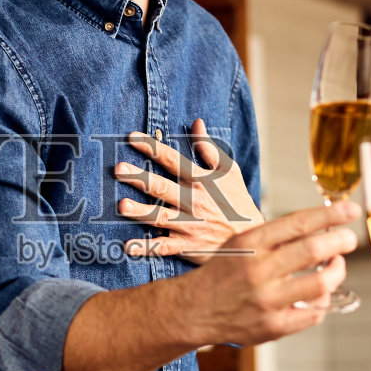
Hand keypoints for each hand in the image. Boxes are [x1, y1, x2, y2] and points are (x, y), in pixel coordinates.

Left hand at [116, 119, 263, 258]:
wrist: (252, 236)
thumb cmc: (237, 200)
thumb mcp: (229, 170)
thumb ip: (209, 147)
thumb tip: (197, 122)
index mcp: (201, 180)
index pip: (172, 159)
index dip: (152, 147)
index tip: (131, 137)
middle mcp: (193, 201)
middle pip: (162, 187)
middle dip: (140, 178)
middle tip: (119, 169)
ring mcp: (190, 225)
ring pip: (161, 217)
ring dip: (141, 212)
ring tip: (122, 206)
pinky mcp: (188, 246)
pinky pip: (164, 247)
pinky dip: (147, 248)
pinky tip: (128, 247)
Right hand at [183, 202, 358, 345]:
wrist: (194, 310)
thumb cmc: (223, 273)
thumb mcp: (241, 243)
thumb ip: (276, 236)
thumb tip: (321, 226)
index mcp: (251, 244)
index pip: (298, 223)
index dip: (330, 215)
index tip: (351, 211)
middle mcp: (259, 270)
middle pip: (314, 249)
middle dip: (341, 241)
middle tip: (350, 239)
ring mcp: (267, 300)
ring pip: (321, 283)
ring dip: (337, 272)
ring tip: (336, 266)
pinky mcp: (273, 326)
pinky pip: (314, 313)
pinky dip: (322, 301)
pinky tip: (318, 294)